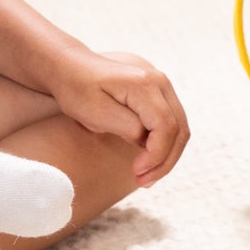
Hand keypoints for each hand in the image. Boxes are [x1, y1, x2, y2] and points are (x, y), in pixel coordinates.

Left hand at [52, 51, 189, 185]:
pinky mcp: (157, 93)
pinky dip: (163, 145)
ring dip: (166, 156)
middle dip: (165, 161)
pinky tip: (146, 159)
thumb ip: (127, 127)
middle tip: (143, 182)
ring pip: (179, 128)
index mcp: (145, 85)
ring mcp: (161, 86)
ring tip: (145, 176)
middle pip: (179, 129)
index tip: (136, 172)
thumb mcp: (96, 112)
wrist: (70, 67)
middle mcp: (159, 82)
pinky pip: (170, 122)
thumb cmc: (77, 89)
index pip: (166, 127)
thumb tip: (146, 141)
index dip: (156, 155)